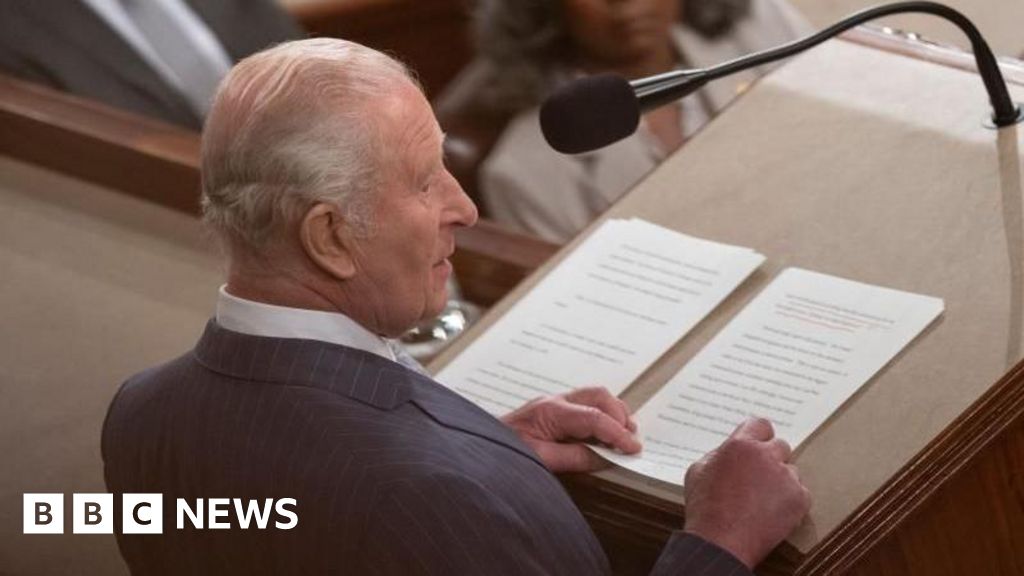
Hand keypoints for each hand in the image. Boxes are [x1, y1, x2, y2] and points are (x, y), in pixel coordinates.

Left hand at [501, 387, 640, 472]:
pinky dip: (600, 416)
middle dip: (619, 416)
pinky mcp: (552, 410)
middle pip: (599, 395)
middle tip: (630, 441)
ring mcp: (553, 403)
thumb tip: (603, 457)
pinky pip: (584, 405)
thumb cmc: (504, 452)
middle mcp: (554, 401)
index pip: (595, 417)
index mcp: (551, 411)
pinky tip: (603, 435)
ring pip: (594, 396)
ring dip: (612, 414)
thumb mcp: (540, 461)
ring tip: (622, 437)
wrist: (479, 444)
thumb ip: (574, 458)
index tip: (633, 449)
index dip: (618, 434)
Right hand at [682, 417, 810, 568]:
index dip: (758, 435)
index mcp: (740, 445)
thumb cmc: (705, 509)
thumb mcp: (698, 471)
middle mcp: (766, 456)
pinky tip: (772, 511)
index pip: (760, 425)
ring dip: (780, 480)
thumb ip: (718, 455)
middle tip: (759, 476)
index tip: (757, 444)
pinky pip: (800, 492)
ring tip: (762, 500)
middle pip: (780, 446)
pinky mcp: (799, 499)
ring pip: (791, 470)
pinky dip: (790, 501)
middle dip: (770, 458)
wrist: (721, 542)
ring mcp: (785, 477)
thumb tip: (728, 452)